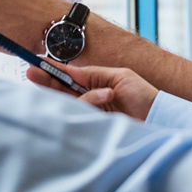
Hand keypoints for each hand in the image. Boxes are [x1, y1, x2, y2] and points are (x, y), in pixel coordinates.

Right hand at [26, 63, 158, 120]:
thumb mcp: (119, 76)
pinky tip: (108, 99)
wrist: (159, 118)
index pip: (68, 77)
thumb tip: (69, 71)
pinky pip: (82, 114)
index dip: (51, 71)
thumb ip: (92, 74)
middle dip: (47, 81)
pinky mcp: (94, 127)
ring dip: (88, 96)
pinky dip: (93, 103)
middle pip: (61, 91)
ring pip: (72, 103)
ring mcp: (91, 114)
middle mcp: (90, 99)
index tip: (35, 64)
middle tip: (32, 73)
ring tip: (109, 94)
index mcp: (95, 84)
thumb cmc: (144, 96)